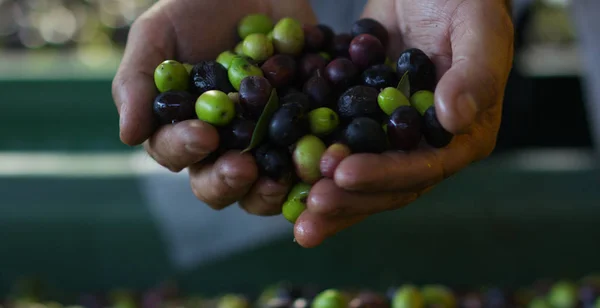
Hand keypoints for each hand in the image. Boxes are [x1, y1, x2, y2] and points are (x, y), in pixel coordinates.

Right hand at [112, 0, 316, 213]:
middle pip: (218, 183)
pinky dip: (314, 166)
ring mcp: (264, 140)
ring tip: (281, 178)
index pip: (174, 152)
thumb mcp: (159, 33)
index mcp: (181, 126)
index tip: (204, 134)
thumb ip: (138, 80)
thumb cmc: (197, 7)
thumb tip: (128, 136)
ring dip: (270, 191)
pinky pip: (308, 159)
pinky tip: (322, 159)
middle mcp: (222, 143)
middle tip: (244, 167)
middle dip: (228, 181)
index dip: (185, 149)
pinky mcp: (302, 130)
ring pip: (263, 185)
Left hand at [293, 0, 514, 246]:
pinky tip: (282, 176)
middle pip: (386, 186)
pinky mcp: (362, 121)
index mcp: (462, 136)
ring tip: (292, 215)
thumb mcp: (479, 29)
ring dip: (326, 194)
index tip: (343, 173)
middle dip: (347, 200)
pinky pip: (335, 145)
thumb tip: (455, 118)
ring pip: (357, 174)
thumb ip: (475, 73)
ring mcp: (391, 137)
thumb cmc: (466, 0)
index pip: (423, 168)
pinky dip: (311, 161)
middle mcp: (427, 146)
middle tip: (309, 210)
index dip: (383, 176)